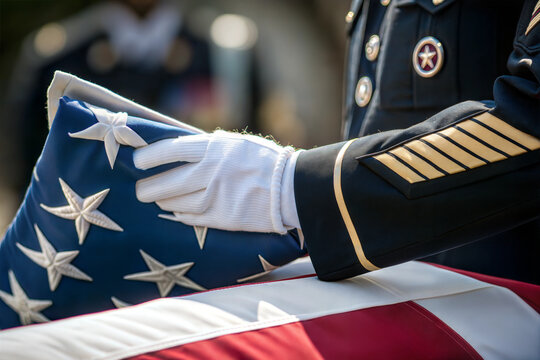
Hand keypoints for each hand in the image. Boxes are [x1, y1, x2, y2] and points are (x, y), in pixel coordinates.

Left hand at [134, 130, 296, 232]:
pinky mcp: (221, 218)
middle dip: (148, 188)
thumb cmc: (266, 161)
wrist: (292, 188)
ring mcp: (214, 197)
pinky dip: (180, 215)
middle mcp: (209, 172)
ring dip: (163, 202)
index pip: (170, 151)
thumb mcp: (237, 144)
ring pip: (176, 202)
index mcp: (213, 149)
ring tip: (158, 201)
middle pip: (167, 182)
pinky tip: (176, 213)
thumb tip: (185, 150)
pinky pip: (191, 218)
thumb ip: (211, 147)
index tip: (137, 162)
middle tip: (140, 191)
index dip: (149, 157)